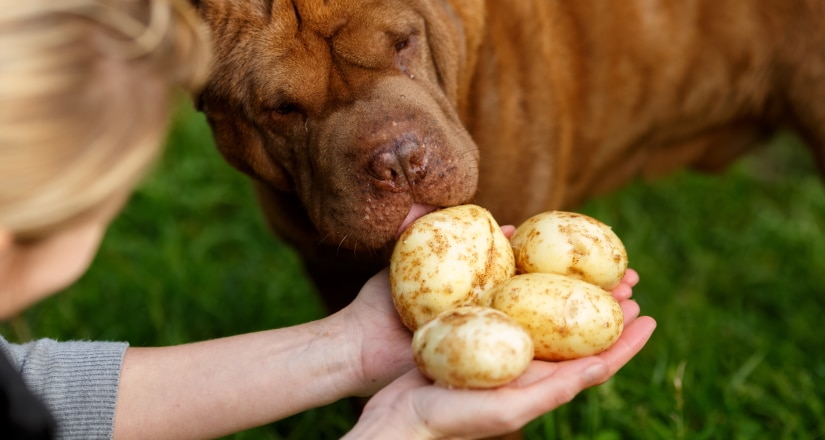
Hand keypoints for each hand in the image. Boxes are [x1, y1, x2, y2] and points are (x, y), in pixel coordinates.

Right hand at [344, 269, 655, 439]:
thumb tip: (602, 367)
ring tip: (587, 263)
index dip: (625, 340)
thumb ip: (553, 391)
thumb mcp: (508, 409)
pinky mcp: (473, 331)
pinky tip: (522, 259)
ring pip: (542, 310)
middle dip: (602, 304)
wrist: (399, 415)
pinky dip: (518, 279)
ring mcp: (500, 346)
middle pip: (574, 329)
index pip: (594, 361)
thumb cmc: (452, 419)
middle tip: (625, 277)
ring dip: (567, 287)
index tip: (649, 314)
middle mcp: (525, 363)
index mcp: (541, 384)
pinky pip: (503, 299)